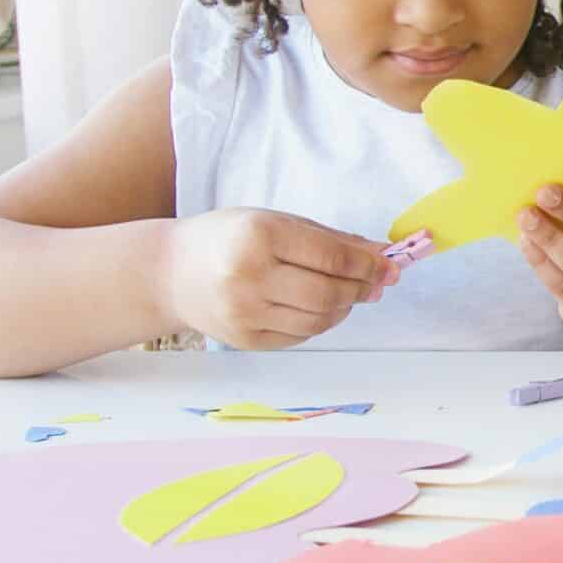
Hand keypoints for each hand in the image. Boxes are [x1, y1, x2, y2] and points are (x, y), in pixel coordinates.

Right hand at [162, 208, 390, 349]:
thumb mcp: (276, 222)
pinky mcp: (245, 340)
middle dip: (362, 289)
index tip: (391, 267)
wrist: (171, 272)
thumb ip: (330, 239)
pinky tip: (318, 307)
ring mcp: (245, 313)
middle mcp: (249, 277)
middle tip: (376, 284)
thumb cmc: (229, 239)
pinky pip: (300, 335)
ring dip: (345, 308)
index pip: (331, 257)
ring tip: (348, 293)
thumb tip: (382, 255)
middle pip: (328, 293)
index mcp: (259, 236)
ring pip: (319, 320)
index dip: (369, 265)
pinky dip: (319, 322)